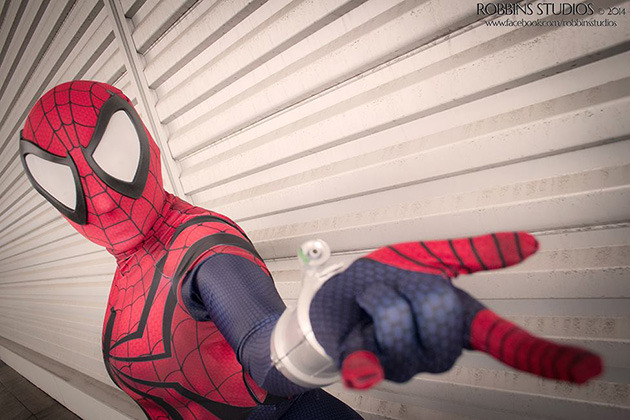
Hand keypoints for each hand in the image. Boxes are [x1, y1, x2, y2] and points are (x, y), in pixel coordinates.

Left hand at [309, 232, 601, 388]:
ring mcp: (404, 365)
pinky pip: (368, 364)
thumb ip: (476, 251)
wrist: (340, 291)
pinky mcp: (368, 369)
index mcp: (458, 321)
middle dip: (411, 287)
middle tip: (394, 282)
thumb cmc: (388, 277)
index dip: (546, 356)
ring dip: (377, 297)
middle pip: (440, 317)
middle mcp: (439, 350)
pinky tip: (362, 351)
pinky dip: (364, 359)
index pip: (507, 341)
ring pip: (397, 328)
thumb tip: (529, 244)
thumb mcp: (430, 256)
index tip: (588, 368)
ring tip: (371, 300)